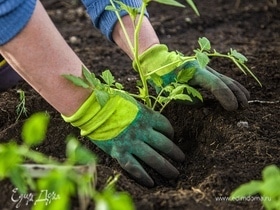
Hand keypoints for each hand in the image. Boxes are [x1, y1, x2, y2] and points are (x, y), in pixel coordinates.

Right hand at [62, 91, 184, 186]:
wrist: (92, 107)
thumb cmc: (110, 101)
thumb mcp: (131, 102)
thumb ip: (141, 111)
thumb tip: (147, 117)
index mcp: (146, 116)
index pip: (165, 126)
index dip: (171, 133)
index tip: (171, 137)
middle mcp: (142, 130)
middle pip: (164, 144)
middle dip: (175, 153)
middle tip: (182, 159)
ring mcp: (132, 142)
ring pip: (153, 158)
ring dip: (166, 167)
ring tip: (174, 174)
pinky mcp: (119, 152)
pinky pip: (135, 167)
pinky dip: (144, 176)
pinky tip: (151, 183)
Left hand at [134, 44, 249, 110]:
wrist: (158, 62)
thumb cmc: (161, 77)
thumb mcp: (170, 89)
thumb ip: (186, 97)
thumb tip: (202, 103)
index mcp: (194, 71)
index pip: (214, 84)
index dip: (225, 96)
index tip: (232, 108)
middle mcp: (203, 67)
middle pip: (224, 80)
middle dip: (235, 94)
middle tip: (243, 107)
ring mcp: (205, 68)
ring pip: (225, 78)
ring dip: (236, 89)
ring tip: (246, 100)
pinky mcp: (204, 71)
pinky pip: (221, 78)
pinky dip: (230, 85)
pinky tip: (238, 91)